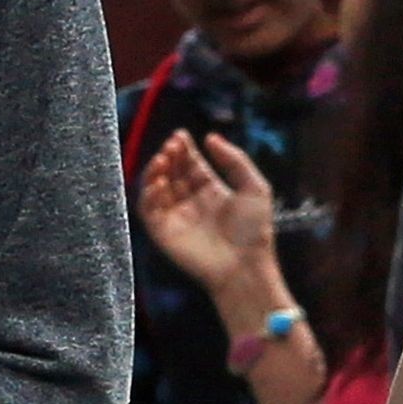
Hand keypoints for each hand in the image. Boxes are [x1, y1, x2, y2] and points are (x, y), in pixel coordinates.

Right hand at [138, 128, 275, 294]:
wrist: (245, 268)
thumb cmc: (254, 231)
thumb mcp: (255, 188)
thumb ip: (235, 160)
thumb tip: (210, 136)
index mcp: (211, 190)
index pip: (190, 163)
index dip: (183, 148)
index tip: (181, 135)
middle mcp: (190, 201)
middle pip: (171, 171)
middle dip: (169, 155)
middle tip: (171, 146)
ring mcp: (175, 216)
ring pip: (155, 187)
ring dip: (155, 170)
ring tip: (163, 159)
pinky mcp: (162, 232)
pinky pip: (147, 209)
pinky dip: (148, 193)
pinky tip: (158, 182)